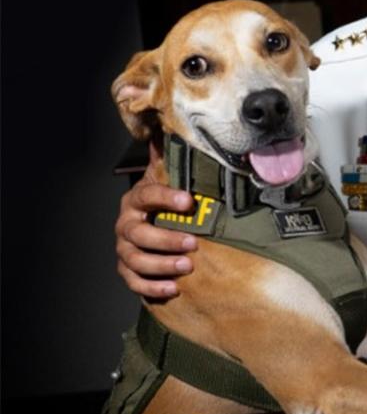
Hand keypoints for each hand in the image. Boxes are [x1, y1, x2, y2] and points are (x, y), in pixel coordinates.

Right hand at [115, 141, 196, 297]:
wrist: (152, 224)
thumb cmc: (166, 201)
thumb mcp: (170, 179)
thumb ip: (172, 157)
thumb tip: (176, 125)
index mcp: (136, 200)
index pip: (147, 196)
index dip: (166, 198)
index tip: (189, 201)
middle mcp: (126, 224)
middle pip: (139, 234)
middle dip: (166, 239)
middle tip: (194, 242)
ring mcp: (125, 248)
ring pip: (135, 259)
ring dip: (161, 263)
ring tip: (188, 266)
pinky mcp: (129, 271)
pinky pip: (134, 282)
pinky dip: (152, 286)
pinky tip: (173, 288)